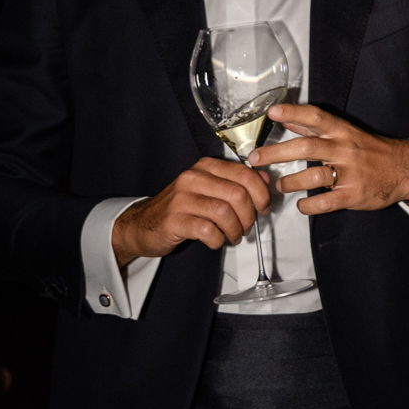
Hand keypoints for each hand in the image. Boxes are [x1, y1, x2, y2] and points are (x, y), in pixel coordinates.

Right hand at [111, 157, 271, 265]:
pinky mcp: (174, 220)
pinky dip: (217, 240)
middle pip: (237, 194)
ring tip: (232, 236)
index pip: (244, 174)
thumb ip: (236, 182)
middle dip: (249, 215)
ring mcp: (181, 199)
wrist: (143, 224)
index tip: (263, 207)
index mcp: (205, 167)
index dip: (261, 193)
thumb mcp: (210, 189)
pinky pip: (207, 230)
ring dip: (235, 230)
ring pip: (224, 212)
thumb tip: (264, 178)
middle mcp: (193, 178)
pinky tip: (215, 241)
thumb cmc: (181, 207)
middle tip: (247, 226)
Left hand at [258, 105, 408, 215]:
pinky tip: (302, 204)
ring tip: (281, 184)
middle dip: (276, 153)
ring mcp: (349, 174)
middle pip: (306, 148)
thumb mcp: (346, 132)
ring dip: (290, 182)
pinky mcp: (352, 195)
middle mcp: (344, 149)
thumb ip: (316, 127)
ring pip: (313, 176)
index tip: (272, 112)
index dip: (294, 113)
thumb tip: (288, 117)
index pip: (316, 118)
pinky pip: (324, 203)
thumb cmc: (371, 150)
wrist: (405, 170)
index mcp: (342, 132)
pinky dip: (308, 205)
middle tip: (255, 159)